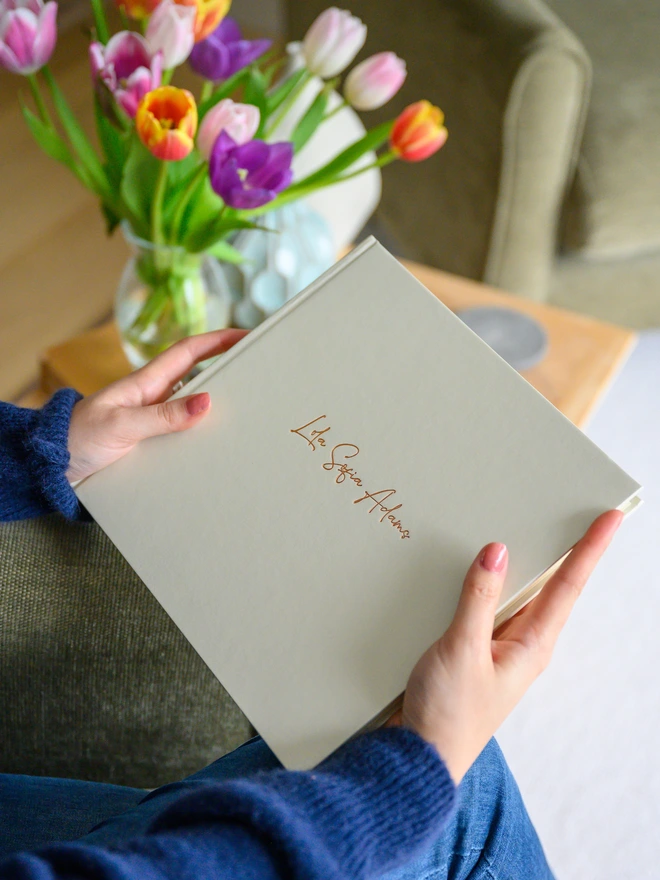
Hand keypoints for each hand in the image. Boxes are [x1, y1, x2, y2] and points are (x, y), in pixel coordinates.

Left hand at [66, 329, 248, 482]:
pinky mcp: (152, 441)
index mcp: (146, 383)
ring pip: (195, 406)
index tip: (247, 333)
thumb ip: (162, 416)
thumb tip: (207, 402)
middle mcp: (154, 397)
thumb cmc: (78, 438)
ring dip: (221, 406)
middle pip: (200, 376)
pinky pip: (185, 432)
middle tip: (261, 371)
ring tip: (251, 410)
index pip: (189, 351)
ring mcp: (154, 419)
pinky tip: (219, 445)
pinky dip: (205, 433)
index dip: (219, 339)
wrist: (52, 466)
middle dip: (229, 369)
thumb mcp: (121, 425)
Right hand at [387, 510, 622, 783]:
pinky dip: (485, 584)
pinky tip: (472, 571)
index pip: (567, 586)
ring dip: (522, 566)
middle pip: (550, 587)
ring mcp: (498, 648)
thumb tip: (498, 551)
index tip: (610, 519)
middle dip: (564, 551)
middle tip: (576, 515)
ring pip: (516, 595)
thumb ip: (479, 598)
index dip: (589, 550)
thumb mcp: (462, 649)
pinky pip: (487, 607)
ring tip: (529, 531)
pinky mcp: (473, 651)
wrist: (421, 756)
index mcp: (531, 645)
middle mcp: (522, 644)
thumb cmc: (448, 714)